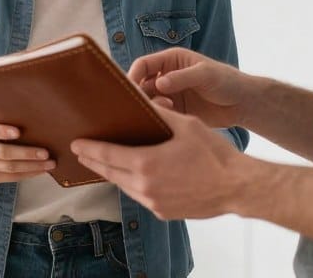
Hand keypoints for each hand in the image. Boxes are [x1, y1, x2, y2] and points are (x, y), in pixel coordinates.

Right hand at [0, 117, 55, 183]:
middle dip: (27, 153)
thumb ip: (8, 120)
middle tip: (45, 153)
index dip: (2, 131)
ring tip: (50, 163)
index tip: (18, 132)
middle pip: (4, 153)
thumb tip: (37, 118)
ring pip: (11, 167)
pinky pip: (13, 177)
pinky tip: (42, 170)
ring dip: (33, 166)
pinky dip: (29, 173)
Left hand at [71, 106, 246, 220]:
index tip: (76, 144)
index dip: (89, 148)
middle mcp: (145, 186)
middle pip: (110, 172)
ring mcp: (153, 202)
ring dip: (112, 174)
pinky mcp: (163, 212)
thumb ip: (159, 115)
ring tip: (103, 163)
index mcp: (146, 163)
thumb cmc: (214, 154)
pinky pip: (140, 197)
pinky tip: (132, 177)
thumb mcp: (186, 125)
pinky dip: (131, 185)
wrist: (237, 187)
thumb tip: (141, 101)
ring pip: (124, 186)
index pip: (107, 154)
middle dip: (94, 161)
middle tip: (81, 152)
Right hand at [128, 48, 252, 128]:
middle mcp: (166, 76)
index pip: (143, 65)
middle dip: (140, 95)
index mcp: (170, 60)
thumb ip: (182, 78)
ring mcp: (170, 95)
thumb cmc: (227, 81)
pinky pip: (160, 115)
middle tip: (144, 107)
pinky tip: (166, 123)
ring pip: (149, 102)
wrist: (243, 104)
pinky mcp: (175, 112)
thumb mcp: (205, 74)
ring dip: (151, 108)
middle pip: (142, 85)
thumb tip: (159, 83)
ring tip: (165, 112)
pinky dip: (158, 119)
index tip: (129, 91)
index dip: (133, 75)